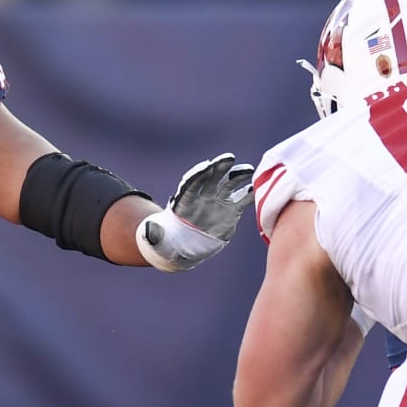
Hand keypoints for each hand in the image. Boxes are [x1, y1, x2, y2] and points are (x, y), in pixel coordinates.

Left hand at [135, 153, 255, 271]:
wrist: (183, 248)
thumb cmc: (167, 244)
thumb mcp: (157, 241)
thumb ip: (153, 234)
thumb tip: (146, 230)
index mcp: (183, 202)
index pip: (190, 185)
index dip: (198, 175)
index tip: (207, 166)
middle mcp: (201, 197)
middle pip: (210, 178)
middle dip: (218, 167)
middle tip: (228, 158)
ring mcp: (217, 202)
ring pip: (228, 184)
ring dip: (238, 175)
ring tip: (249, 169)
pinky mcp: (230, 211)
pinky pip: (242, 200)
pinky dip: (250, 193)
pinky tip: (260, 187)